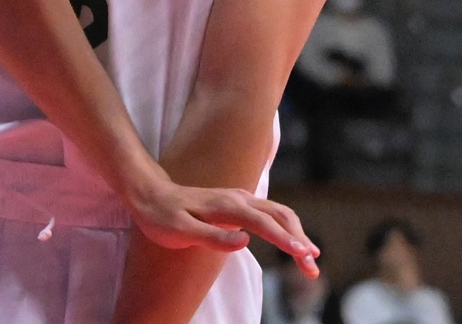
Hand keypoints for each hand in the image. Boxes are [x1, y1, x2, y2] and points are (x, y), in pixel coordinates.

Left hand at [124, 170, 317, 275]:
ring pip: (278, 213)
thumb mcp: (180, 231)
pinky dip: (287, 228)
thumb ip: (213, 237)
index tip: (304, 256)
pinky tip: (293, 242)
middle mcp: (238, 198)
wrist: (148, 193)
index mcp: (226, 206)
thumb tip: (245, 241)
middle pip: (279, 216)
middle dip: (299, 241)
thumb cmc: (161, 216)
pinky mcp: (238, 203)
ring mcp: (239, 198)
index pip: (264, 223)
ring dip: (297, 235)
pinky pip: (270, 213)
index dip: (286, 240)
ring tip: (310, 260)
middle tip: (312, 269)